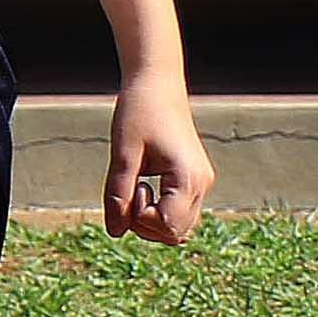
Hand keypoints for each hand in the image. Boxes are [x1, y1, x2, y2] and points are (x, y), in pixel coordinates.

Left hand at [104, 71, 213, 244]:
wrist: (157, 83)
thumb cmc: (138, 113)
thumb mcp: (123, 155)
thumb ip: (117, 195)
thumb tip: (115, 233)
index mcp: (188, 177)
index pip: (167, 226)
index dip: (140, 218)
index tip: (133, 185)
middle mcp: (202, 184)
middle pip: (175, 233)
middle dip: (146, 224)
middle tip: (132, 189)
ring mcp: (202, 182)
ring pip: (179, 227)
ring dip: (152, 220)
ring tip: (139, 186)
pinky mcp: (195, 179)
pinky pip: (180, 212)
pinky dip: (159, 210)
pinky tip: (146, 186)